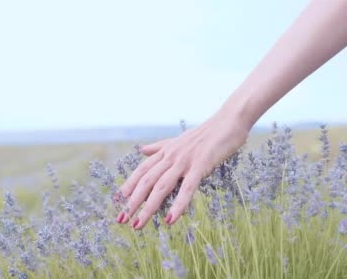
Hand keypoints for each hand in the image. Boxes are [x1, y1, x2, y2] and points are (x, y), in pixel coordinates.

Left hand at [115, 109, 248, 229]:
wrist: (229, 120)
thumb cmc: (207, 133)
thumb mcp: (179, 140)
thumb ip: (160, 147)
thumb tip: (141, 150)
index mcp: (166, 151)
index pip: (142, 170)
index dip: (129, 185)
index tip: (117, 201)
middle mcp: (171, 156)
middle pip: (146, 181)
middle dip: (132, 202)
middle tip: (121, 220)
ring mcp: (184, 161)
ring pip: (161, 187)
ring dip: (148, 208)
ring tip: (138, 225)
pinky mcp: (200, 165)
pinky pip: (187, 188)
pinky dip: (177, 205)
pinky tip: (170, 220)